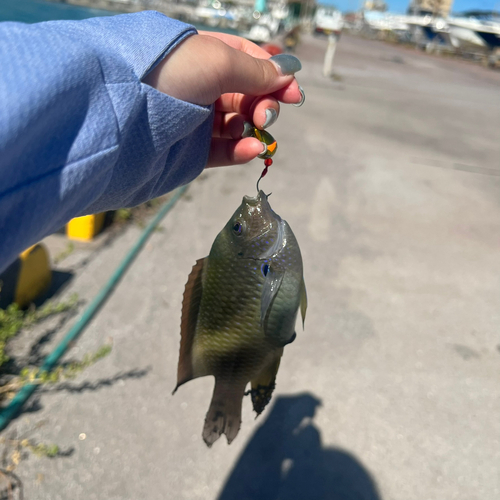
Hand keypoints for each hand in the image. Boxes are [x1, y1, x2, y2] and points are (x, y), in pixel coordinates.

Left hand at [143, 32, 302, 167]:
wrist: (123, 114)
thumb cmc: (168, 73)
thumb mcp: (218, 60)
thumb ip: (255, 71)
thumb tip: (286, 74)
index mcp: (205, 56)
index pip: (249, 63)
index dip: (273, 76)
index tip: (293, 93)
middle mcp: (201, 86)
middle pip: (247, 95)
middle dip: (264, 104)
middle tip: (267, 114)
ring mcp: (196, 120)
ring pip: (238, 125)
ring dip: (254, 128)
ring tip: (258, 130)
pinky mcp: (192, 150)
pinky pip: (224, 150)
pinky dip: (241, 150)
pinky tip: (253, 149)